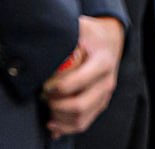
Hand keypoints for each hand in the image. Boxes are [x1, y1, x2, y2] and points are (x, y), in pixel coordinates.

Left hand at [44, 16, 123, 138]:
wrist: (111, 38)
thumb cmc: (91, 34)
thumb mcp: (81, 28)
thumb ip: (66, 36)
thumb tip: (44, 47)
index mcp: (103, 62)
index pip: (76, 83)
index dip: (54, 88)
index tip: (44, 84)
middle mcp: (107, 81)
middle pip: (79, 106)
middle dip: (56, 106)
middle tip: (45, 97)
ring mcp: (105, 94)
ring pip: (81, 118)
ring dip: (59, 118)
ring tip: (48, 107)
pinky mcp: (101, 103)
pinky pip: (83, 122)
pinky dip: (66, 126)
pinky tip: (53, 121)